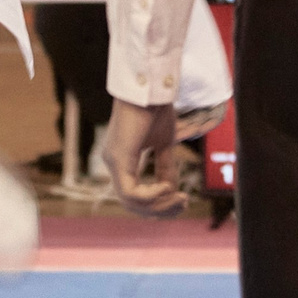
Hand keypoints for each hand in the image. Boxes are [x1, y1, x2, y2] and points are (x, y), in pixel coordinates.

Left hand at [101, 99, 185, 217]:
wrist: (151, 88)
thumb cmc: (155, 109)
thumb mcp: (164, 143)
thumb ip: (164, 166)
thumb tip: (171, 190)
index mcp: (122, 160)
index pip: (135, 195)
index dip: (159, 204)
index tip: (183, 198)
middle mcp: (113, 163)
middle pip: (133, 204)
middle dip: (161, 209)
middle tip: (184, 202)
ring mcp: (113, 161)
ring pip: (131, 202)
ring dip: (159, 204)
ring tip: (179, 195)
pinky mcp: (118, 159)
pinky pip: (131, 193)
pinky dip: (151, 195)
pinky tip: (166, 186)